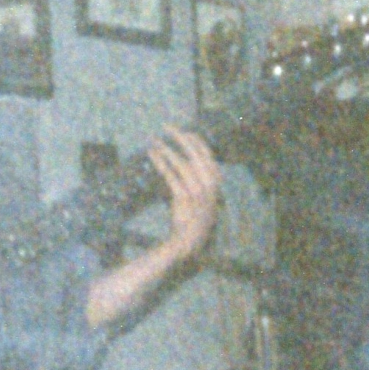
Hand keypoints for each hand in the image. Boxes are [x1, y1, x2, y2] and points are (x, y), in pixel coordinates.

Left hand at [147, 128, 219, 265]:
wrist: (189, 242)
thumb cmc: (195, 219)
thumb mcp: (204, 197)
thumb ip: (201, 178)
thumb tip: (190, 157)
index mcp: (215, 183)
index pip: (207, 154)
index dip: (195, 141)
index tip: (184, 132)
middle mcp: (209, 185)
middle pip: (194, 154)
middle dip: (180, 137)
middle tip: (167, 127)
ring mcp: (196, 192)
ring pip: (180, 163)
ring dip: (166, 149)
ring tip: (154, 141)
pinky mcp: (183, 198)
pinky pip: (170, 175)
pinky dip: (160, 162)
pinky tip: (152, 154)